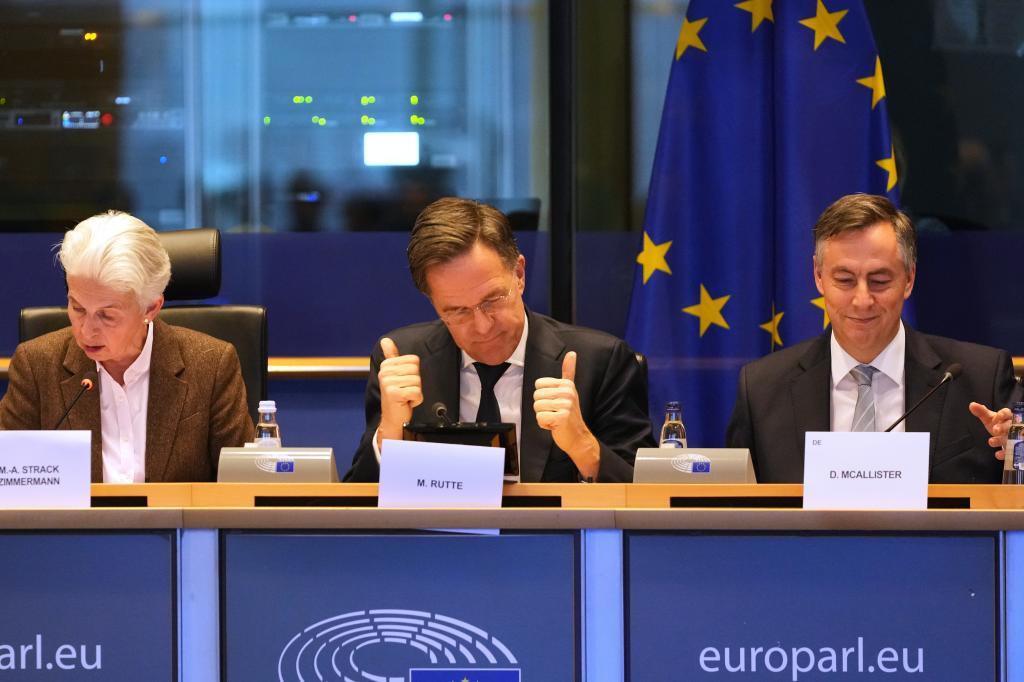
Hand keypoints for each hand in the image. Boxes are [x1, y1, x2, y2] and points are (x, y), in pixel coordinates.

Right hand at [377, 337, 422, 447]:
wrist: (393, 418)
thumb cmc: (397, 396)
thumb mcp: (395, 374)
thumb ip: (392, 356)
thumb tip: (386, 340)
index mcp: (387, 365)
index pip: (414, 360)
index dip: (414, 374)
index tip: (404, 382)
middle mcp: (385, 372)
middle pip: (416, 370)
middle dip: (415, 383)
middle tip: (405, 391)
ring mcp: (388, 383)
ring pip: (417, 381)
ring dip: (415, 392)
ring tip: (405, 397)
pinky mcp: (393, 393)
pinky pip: (417, 392)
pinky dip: (416, 400)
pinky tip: (406, 403)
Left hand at [533, 351, 599, 478]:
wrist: (578, 436)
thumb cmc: (569, 414)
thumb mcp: (569, 390)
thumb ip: (569, 372)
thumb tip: (572, 352)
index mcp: (566, 385)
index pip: (538, 385)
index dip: (542, 396)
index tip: (555, 403)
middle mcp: (568, 393)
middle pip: (536, 396)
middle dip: (542, 407)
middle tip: (555, 413)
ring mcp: (566, 405)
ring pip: (537, 407)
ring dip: (543, 416)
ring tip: (555, 418)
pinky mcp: (562, 418)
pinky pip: (540, 418)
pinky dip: (544, 424)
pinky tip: (555, 425)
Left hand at [968, 402, 1011, 459]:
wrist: (1008, 438)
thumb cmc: (999, 425)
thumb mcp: (990, 419)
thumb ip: (982, 412)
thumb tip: (972, 405)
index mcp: (1007, 417)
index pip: (1007, 413)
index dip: (1002, 415)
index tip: (996, 418)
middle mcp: (1013, 427)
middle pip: (1010, 426)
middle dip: (1003, 427)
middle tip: (995, 430)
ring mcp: (1015, 438)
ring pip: (1010, 438)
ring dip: (1001, 440)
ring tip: (991, 441)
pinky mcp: (1014, 449)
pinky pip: (1011, 451)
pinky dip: (1004, 454)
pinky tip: (997, 454)